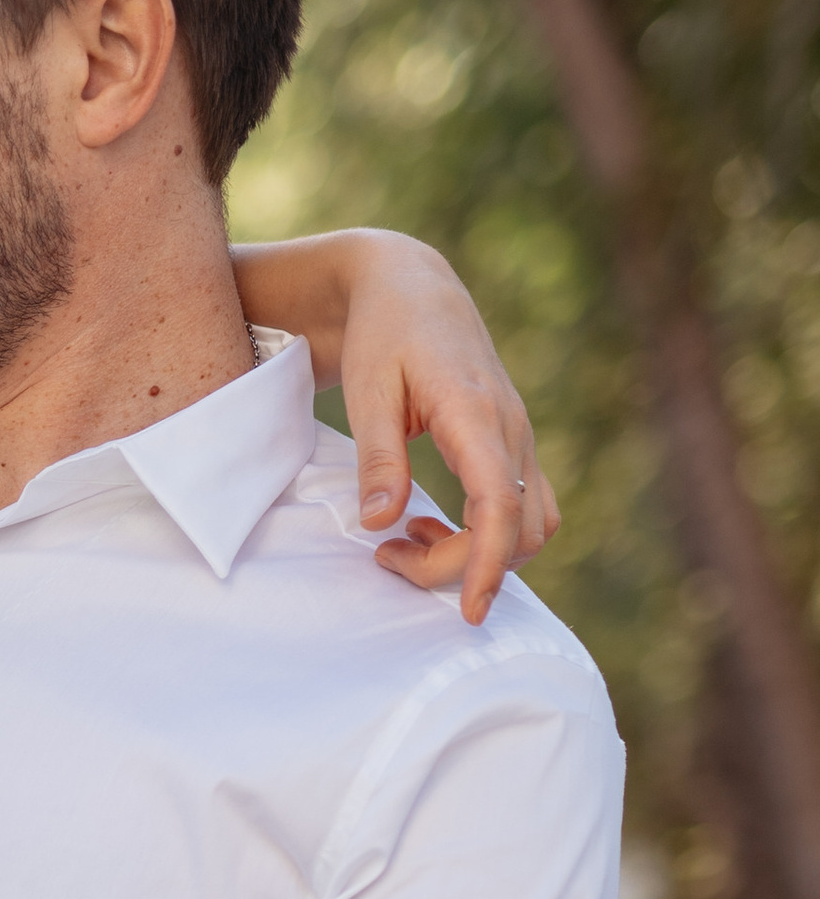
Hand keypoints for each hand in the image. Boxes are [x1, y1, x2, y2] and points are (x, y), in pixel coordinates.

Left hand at [332, 236, 558, 627]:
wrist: (414, 287)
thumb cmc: (385, 333)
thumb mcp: (368, 392)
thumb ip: (378, 460)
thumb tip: (381, 524)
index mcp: (475, 415)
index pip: (499, 506)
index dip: (488, 564)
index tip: (467, 611)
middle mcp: (511, 429)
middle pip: (518, 530)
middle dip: (462, 567)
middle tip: (387, 556)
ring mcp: (519, 438)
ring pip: (531, 525)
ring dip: (479, 554)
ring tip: (408, 540)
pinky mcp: (513, 445)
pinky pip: (522, 508)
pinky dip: (487, 534)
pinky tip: (432, 523)